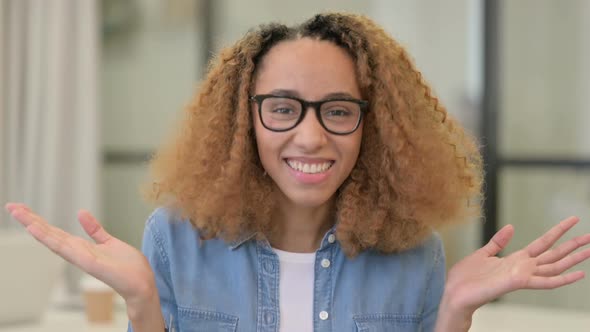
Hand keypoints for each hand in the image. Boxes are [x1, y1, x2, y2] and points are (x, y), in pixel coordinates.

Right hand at [5, 203, 156, 305]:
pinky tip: (39, 231)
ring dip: (36, 227)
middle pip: (50, 234)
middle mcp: (77, 253)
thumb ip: (94, 230)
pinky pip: (69, 250)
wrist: (141, 284)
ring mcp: (81, 258)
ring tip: (19, 213)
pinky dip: (53, 240)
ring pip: (54, 240)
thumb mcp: (109, 242)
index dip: (38, 220)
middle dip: (30, 220)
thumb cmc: (127, 267)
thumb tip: (81, 213)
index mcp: (81, 248)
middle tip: (11, 206)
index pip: (55, 232)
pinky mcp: (90, 263)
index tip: (22, 208)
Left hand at [445, 216, 589, 313]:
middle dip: (572, 244)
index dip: (558, 231)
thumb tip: (511, 226)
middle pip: (554, 254)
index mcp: (516, 259)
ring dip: (573, 258)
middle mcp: (523, 267)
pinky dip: (564, 279)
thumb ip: (498, 242)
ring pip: (555, 266)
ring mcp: (523, 275)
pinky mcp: (518, 282)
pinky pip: (546, 282)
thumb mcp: (483, 253)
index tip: (572, 220)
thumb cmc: (466, 278)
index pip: (543, 243)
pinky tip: (579, 274)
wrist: (455, 293)